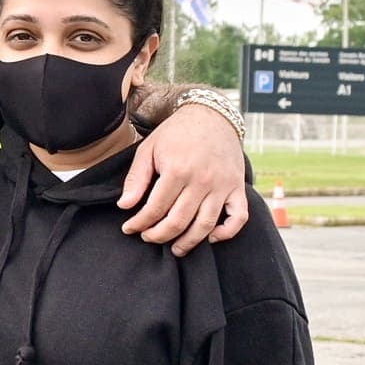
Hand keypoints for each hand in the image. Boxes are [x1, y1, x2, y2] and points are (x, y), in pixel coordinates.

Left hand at [120, 102, 250, 254]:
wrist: (211, 116)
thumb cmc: (175, 134)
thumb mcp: (148, 149)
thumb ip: (136, 178)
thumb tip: (124, 206)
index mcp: (177, 170)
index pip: (154, 209)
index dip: (139, 223)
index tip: (129, 228)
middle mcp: (202, 180)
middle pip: (178, 221)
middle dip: (158, 235)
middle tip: (148, 237)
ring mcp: (222, 185)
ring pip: (205, 225)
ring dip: (188, 242)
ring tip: (175, 249)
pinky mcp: (238, 187)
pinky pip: (239, 217)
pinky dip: (226, 232)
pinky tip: (210, 238)